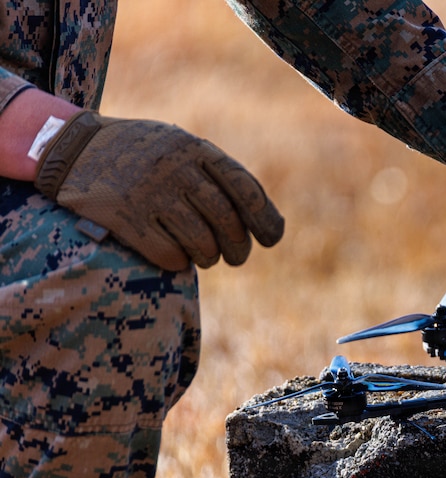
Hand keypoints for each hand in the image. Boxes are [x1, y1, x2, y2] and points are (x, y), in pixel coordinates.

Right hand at [34, 110, 283, 269]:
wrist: (71, 148)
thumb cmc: (138, 153)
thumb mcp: (177, 146)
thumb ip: (214, 173)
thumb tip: (265, 218)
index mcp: (194, 149)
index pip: (246, 189)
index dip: (266, 219)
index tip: (272, 238)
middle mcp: (175, 168)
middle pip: (228, 222)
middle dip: (239, 247)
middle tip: (236, 256)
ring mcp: (150, 192)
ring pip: (202, 243)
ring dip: (209, 257)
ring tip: (207, 257)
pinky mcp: (125, 216)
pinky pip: (170, 255)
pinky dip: (179, 263)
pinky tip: (177, 258)